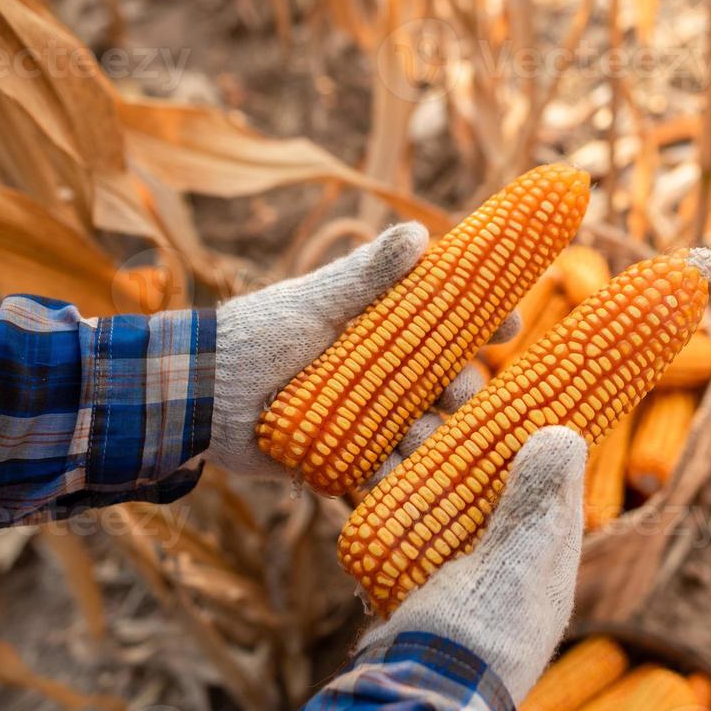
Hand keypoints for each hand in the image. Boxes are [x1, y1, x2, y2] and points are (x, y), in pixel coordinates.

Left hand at [208, 223, 519, 477]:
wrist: (199, 397)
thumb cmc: (256, 337)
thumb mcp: (315, 301)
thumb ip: (366, 274)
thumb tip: (420, 234)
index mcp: (382, 329)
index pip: (448, 323)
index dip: (485, 323)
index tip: (511, 321)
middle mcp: (384, 374)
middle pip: (447, 383)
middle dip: (463, 389)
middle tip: (459, 394)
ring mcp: (369, 418)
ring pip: (424, 430)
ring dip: (432, 435)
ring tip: (417, 438)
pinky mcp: (348, 459)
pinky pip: (387, 472)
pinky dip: (399, 475)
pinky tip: (403, 476)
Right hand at [356, 426, 588, 703]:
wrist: (417, 704)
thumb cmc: (481, 635)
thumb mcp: (518, 562)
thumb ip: (537, 501)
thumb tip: (564, 432)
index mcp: (545, 559)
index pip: (546, 482)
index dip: (527, 434)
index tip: (504, 389)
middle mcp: (507, 565)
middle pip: (487, 484)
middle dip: (457, 441)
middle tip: (429, 408)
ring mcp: (458, 577)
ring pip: (441, 500)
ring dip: (418, 461)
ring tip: (397, 428)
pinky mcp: (413, 585)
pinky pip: (405, 527)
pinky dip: (390, 496)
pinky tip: (368, 468)